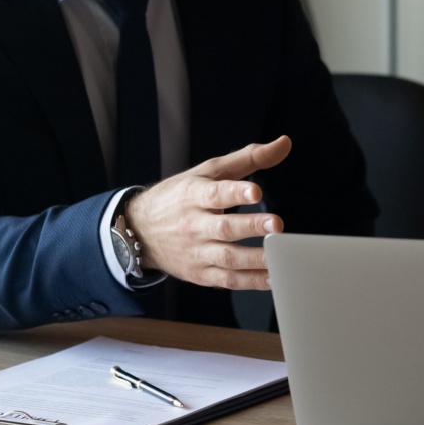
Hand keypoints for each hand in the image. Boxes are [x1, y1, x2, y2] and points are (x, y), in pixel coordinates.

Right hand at [124, 136, 291, 290]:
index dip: (235, 192)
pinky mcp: (199, 274)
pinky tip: (273, 277)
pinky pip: (228, 280)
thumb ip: (249, 158)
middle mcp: (193, 225)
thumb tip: (284, 143)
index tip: (256, 192)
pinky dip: (251, 281)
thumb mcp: (209, 171)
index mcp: (193, 195)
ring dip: (255, 259)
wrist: (138, 230)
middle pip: (223, 228)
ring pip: (227, 258)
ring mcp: (196, 252)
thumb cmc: (181, 196)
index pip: (214, 193)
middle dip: (250, 226)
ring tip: (281, 256)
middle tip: (276, 225)